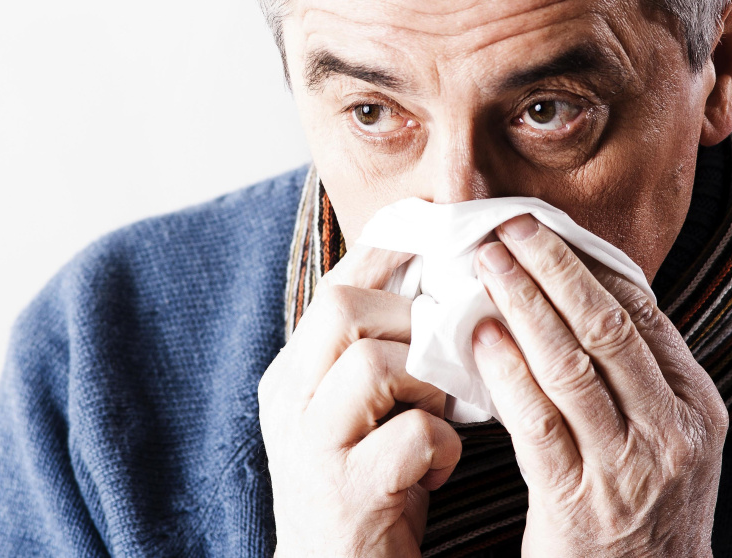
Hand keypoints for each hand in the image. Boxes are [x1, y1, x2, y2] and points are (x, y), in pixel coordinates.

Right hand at [259, 245, 461, 557]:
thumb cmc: (365, 488)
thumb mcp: (357, 412)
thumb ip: (378, 352)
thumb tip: (433, 277)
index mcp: (291, 374)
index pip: (332, 285)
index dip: (387, 253)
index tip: (435, 236)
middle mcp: (289, 402)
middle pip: (342, 308)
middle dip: (410, 317)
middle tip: (441, 352)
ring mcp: (312, 448)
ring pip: (373, 361)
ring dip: (428, 380)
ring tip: (439, 413)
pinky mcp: (348, 494)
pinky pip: (411, 433)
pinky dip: (442, 444)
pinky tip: (437, 468)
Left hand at [471, 214, 727, 557]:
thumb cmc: (645, 508)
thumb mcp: (668, 438)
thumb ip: (639, 374)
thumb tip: (582, 291)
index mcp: (695, 405)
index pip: (641, 313)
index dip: (587, 263)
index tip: (544, 228)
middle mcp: (671, 432)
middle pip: (606, 326)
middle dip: (553, 267)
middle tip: (509, 227)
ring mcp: (627, 468)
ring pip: (569, 365)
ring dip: (523, 304)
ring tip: (487, 264)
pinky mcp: (576, 501)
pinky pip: (536, 421)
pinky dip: (506, 370)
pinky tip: (480, 336)